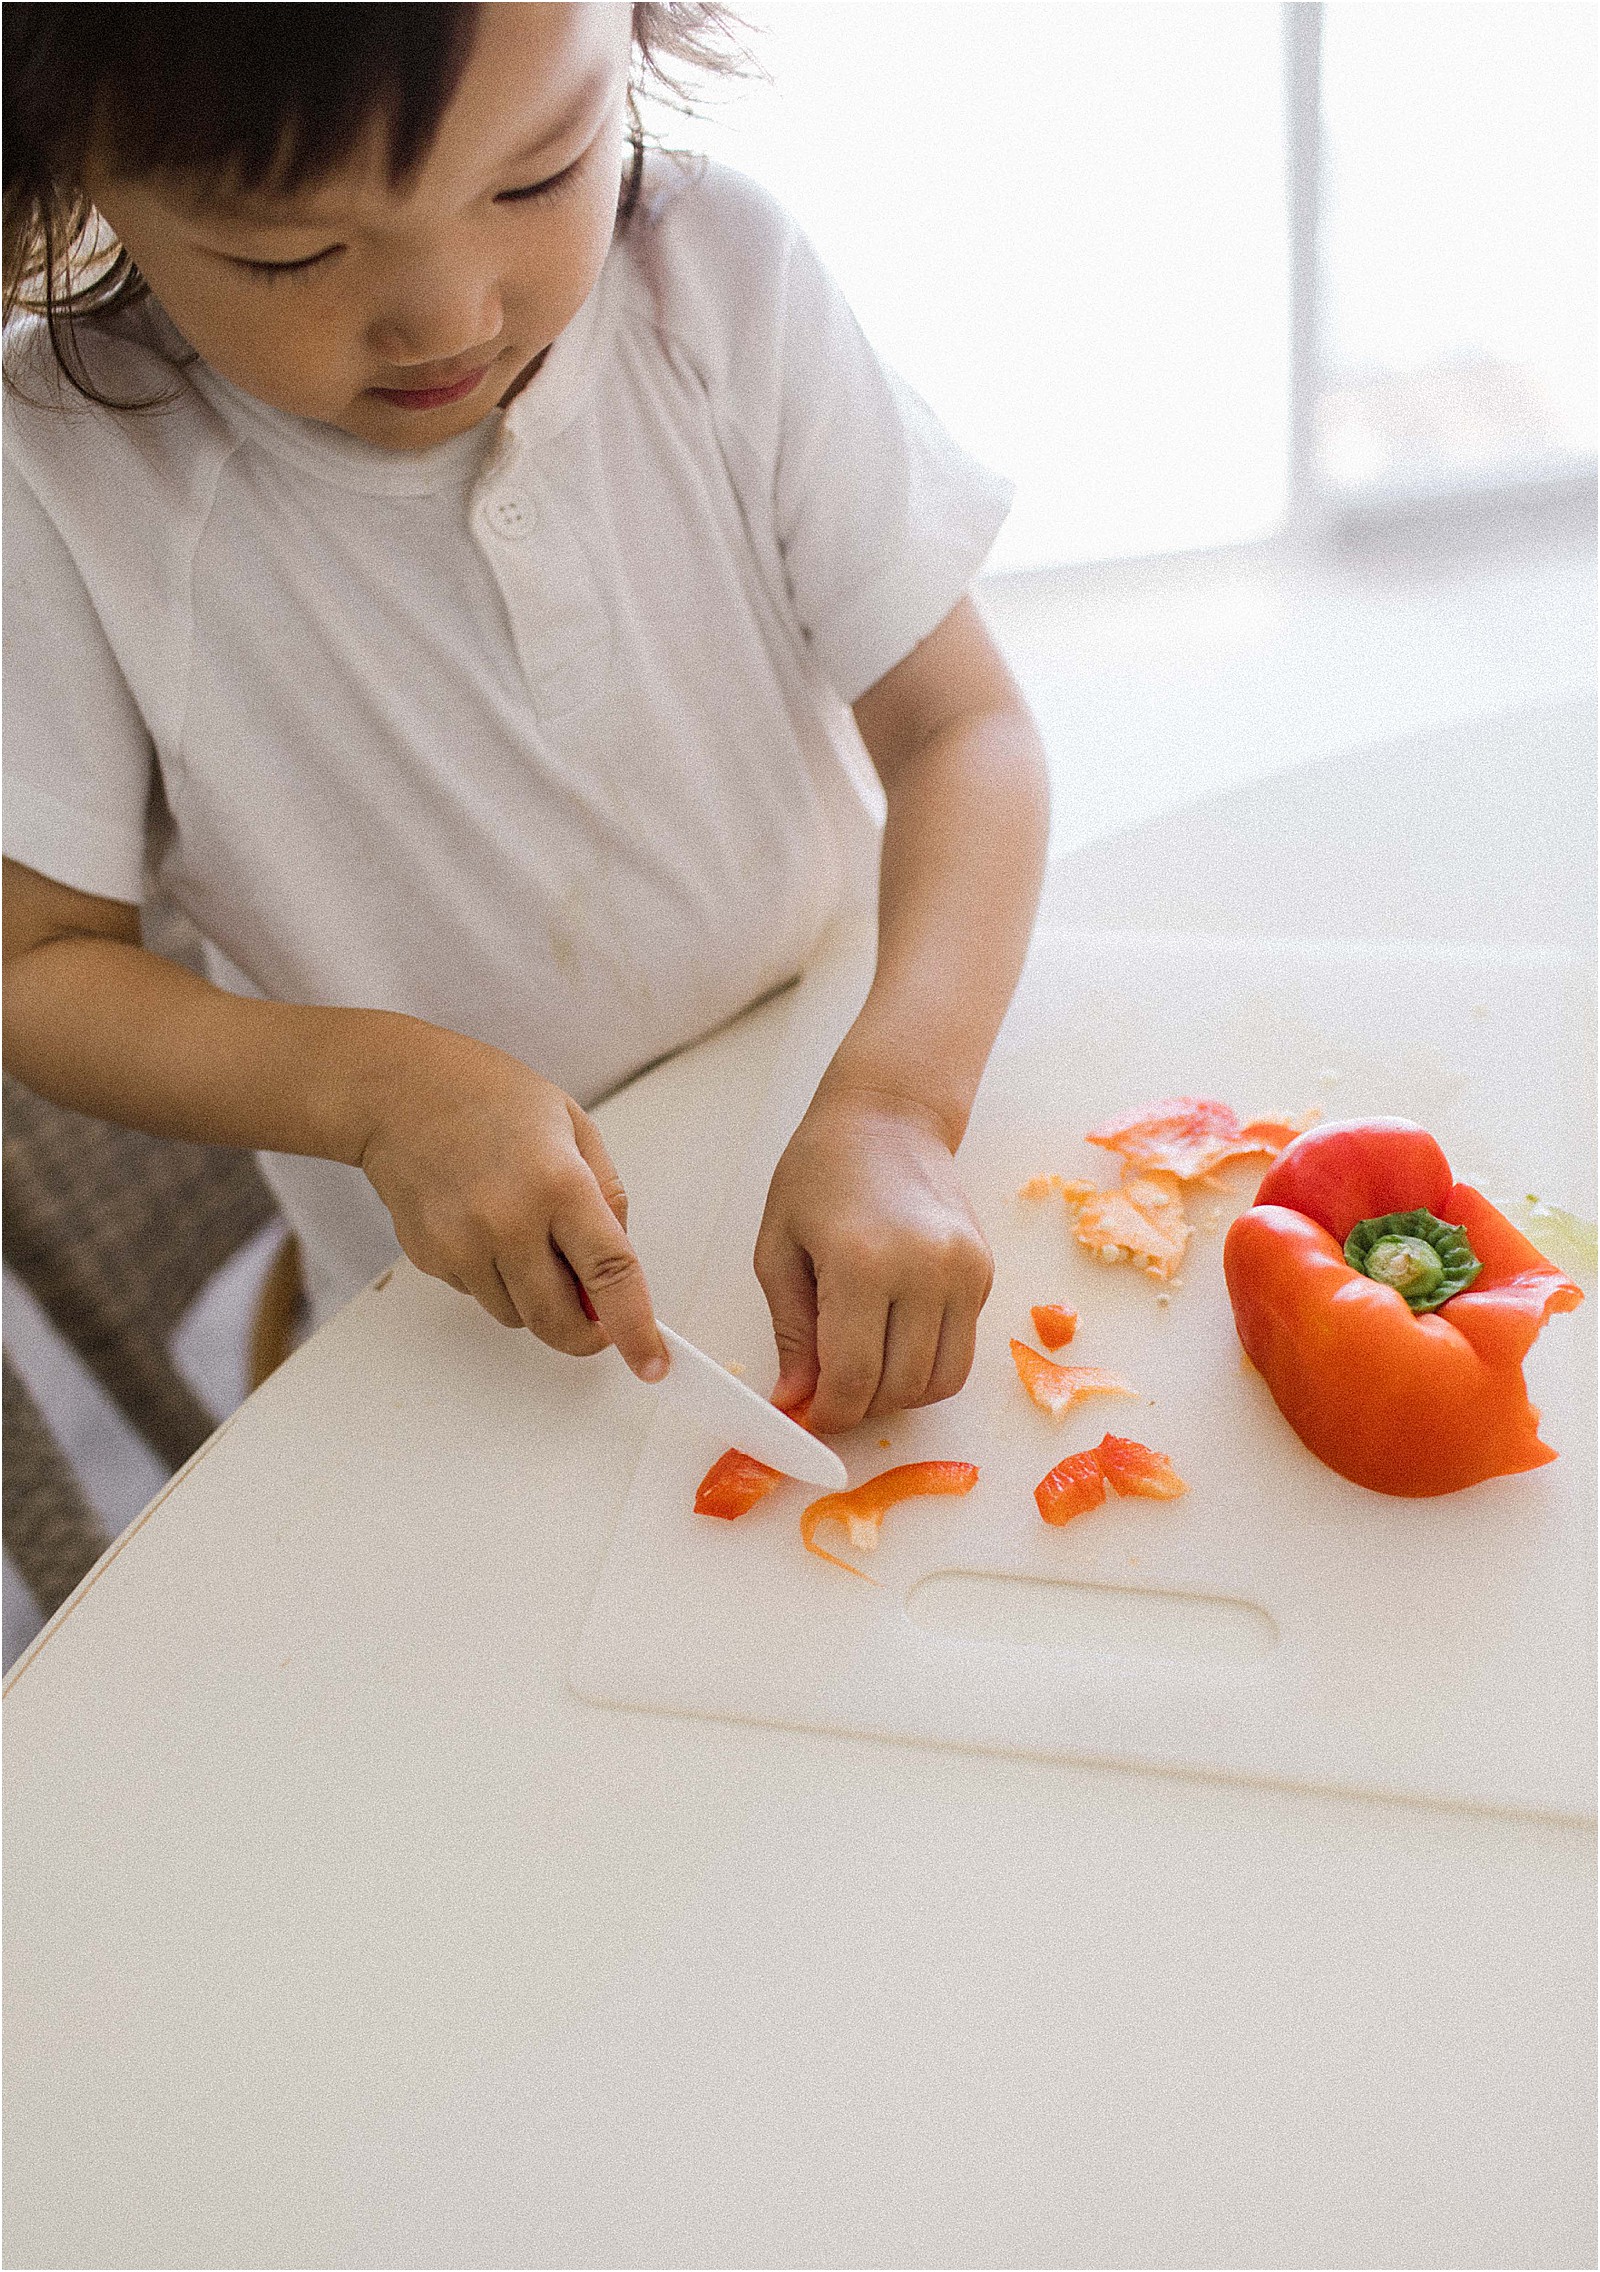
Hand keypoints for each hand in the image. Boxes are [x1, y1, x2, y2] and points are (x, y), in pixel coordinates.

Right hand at [357, 1021, 665, 1377]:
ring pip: (517, 1316)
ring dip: (536, 1298)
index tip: (652, 1364)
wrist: (396, 1090)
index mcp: (558, 1183)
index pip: (610, 1274)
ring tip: (524, 1232)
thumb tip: (616, 1266)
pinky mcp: (429, 1257)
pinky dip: (495, 1278)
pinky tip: (483, 1224)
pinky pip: (480, 1295)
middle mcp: (507, 1220)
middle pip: (559, 1321)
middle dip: (586, 1334)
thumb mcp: (574, 1125)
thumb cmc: (488, 1096)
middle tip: (597, 1319)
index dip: (635, 1329)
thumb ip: (606, 1196)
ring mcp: (461, 1244)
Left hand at [753, 1083, 993, 1433]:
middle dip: (862, 1408)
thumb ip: (790, 1331)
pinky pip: (962, 1349)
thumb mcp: (779, 1248)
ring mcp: (964, 1272)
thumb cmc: (821, 1172)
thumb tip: (795, 1399)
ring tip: (865, 1371)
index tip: (812, 1416)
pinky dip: (927, 1361)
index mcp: (863, 1262)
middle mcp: (925, 1269)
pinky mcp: (984, 1273)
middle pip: (900, 1387)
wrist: (889, 1117)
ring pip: (942, 1381)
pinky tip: (894, 1334)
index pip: (854, 1377)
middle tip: (832, 1394)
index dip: (831, 1413)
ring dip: (900, 1394)